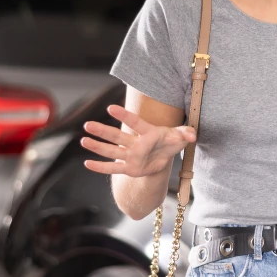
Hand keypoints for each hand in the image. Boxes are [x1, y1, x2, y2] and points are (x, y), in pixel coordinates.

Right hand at [81, 104, 195, 175]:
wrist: (165, 157)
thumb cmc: (171, 142)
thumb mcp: (180, 137)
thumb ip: (185, 133)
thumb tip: (192, 135)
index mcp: (148, 133)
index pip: (135, 122)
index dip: (124, 115)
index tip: (110, 107)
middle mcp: (136, 143)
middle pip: (117, 136)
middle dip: (103, 131)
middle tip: (87, 124)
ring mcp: (131, 155)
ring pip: (112, 151)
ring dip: (98, 146)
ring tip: (84, 140)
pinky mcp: (129, 168)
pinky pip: (113, 168)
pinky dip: (101, 167)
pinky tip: (87, 164)